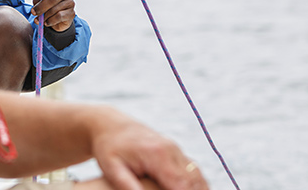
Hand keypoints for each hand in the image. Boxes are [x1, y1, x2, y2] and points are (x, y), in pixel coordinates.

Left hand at [31, 0, 75, 31]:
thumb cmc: (48, 6)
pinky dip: (50, 20)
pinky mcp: (72, 13)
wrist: (57, 20)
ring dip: (44, 16)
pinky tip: (46, 23)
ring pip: (55, 9)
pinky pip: (59, 16)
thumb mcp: (41, 1)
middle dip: (41, 6)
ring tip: (39, 19)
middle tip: (33, 12)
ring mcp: (71, 3)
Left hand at [90, 109, 208, 189]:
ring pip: (197, 174)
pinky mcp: (174, 151)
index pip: (182, 184)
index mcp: (157, 155)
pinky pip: (192, 169)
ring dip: (199, 188)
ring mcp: (175, 149)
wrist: (110, 124)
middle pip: (194, 180)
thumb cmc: (109, 148)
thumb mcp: (112, 168)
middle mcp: (171, 150)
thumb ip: (127, 184)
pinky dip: (195, 183)